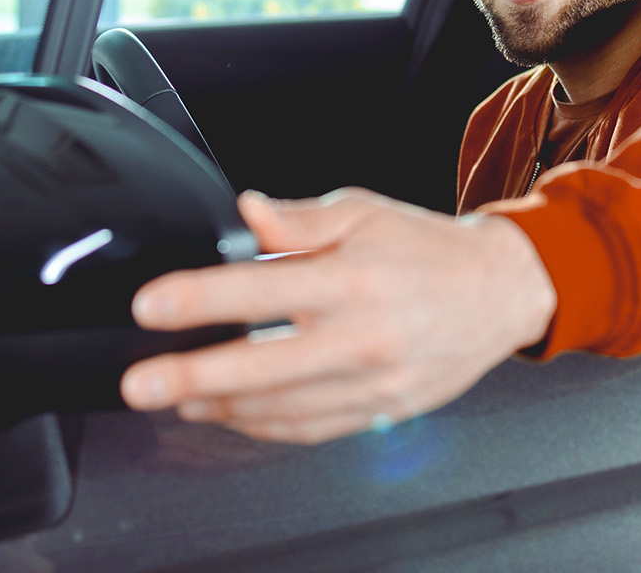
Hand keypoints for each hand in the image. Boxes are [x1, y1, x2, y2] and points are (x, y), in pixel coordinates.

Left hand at [119, 188, 556, 443]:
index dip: (200, 299)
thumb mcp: (364, 212)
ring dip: (220, 407)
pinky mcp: (380, 411)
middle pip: (263, 366)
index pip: (263, 291)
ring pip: (282, 407)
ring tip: (176, 397)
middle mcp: (362, 337)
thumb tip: (245, 212)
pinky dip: (263, 425)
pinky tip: (229, 413)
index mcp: (353, 279)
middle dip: (192, 377)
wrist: (500, 293)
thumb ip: (299, 220)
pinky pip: (311, 428)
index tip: (151, 305)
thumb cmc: (427, 249)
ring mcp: (372, 382)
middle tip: (139, 384)